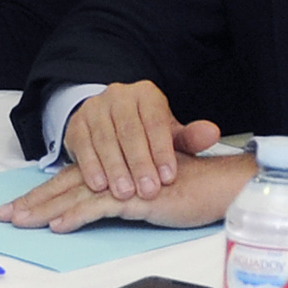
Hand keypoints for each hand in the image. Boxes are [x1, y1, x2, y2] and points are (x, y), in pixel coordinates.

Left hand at [0, 148, 256, 233]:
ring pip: (75, 195)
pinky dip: (77, 215)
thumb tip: (86, 212)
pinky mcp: (137, 198)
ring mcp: (125, 183)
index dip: (40, 194)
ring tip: (20, 221)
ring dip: (45, 209)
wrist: (218, 186)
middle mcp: (114, 173)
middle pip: (64, 187)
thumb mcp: (143, 194)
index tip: (16, 208)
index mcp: (113, 170)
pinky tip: (58, 225)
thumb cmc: (185, 190)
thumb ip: (118, 199)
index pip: (69, 181)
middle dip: (32, 202)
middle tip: (5, 216)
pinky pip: (101, 207)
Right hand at [51, 80, 226, 203]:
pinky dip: (91, 167)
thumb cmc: (145, 133)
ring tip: (125, 193)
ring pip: (105, 139)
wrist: (110, 123)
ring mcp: (94, 108)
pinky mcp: (75, 124)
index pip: (154, 121)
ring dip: (115, 169)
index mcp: (146, 94)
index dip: (161, 151)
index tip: (169, 177)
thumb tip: (212, 134)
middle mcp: (118, 95)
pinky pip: (83, 146)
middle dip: (139, 164)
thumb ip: (189, 138)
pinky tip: (100, 186)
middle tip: (148, 190)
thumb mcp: (168, 134)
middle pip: (129, 131)